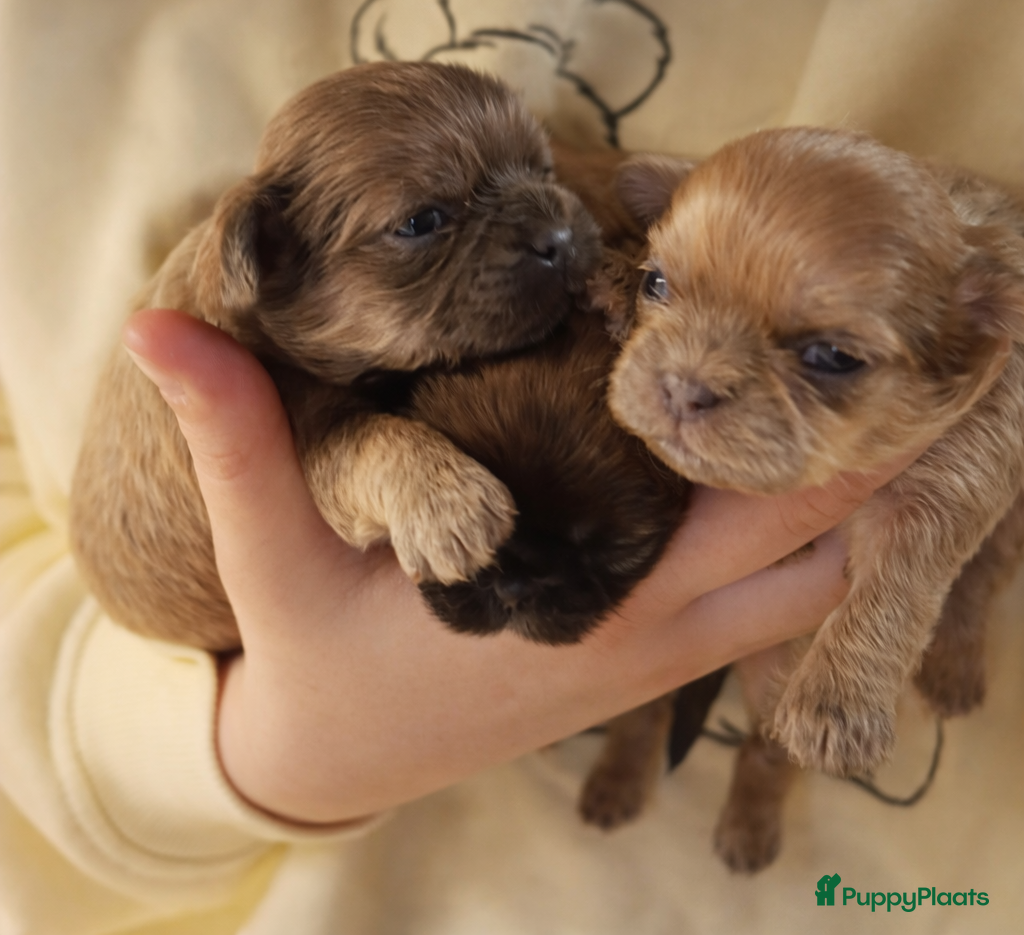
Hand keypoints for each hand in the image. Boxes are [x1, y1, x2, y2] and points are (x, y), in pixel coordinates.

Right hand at [122, 309, 919, 824]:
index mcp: (581, 601)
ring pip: (813, 578)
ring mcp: (658, 650)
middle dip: (854, 445)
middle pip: (817, 540)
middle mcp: (645, 628)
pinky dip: (796, 531)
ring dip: (835, 490)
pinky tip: (759, 452)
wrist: (332, 762)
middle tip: (835, 332)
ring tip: (810, 382)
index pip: (741, 515)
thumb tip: (164, 321)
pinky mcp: (647, 655)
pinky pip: (770, 597)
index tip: (799, 320)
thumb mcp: (267, 544)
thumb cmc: (312, 654)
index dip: (792, 422)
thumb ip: (235, 432)